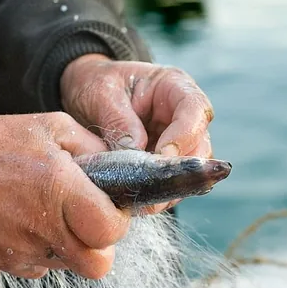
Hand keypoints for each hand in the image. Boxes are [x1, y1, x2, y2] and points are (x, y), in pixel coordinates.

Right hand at [0, 112, 129, 279]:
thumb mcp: (54, 127)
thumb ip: (96, 149)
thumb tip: (124, 170)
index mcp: (60, 190)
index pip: (111, 232)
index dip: (119, 222)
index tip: (111, 209)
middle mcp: (42, 226)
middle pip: (97, 265)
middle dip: (102, 247)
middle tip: (91, 223)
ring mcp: (22, 249)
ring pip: (71, 267)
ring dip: (73, 247)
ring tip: (55, 216)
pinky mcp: (5, 262)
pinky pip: (42, 267)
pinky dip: (46, 251)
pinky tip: (32, 224)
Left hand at [60, 55, 214, 210]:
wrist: (85, 95)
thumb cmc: (96, 84)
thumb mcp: (101, 93)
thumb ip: (118, 120)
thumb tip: (134, 152)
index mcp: (174, 87)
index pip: (195, 111)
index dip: (184, 136)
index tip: (161, 157)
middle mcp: (183, 116)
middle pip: (200, 146)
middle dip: (180, 170)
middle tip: (154, 188)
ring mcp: (178, 141)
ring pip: (191, 170)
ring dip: (171, 188)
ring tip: (146, 201)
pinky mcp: (166, 163)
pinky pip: (172, 183)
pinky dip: (159, 195)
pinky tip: (141, 203)